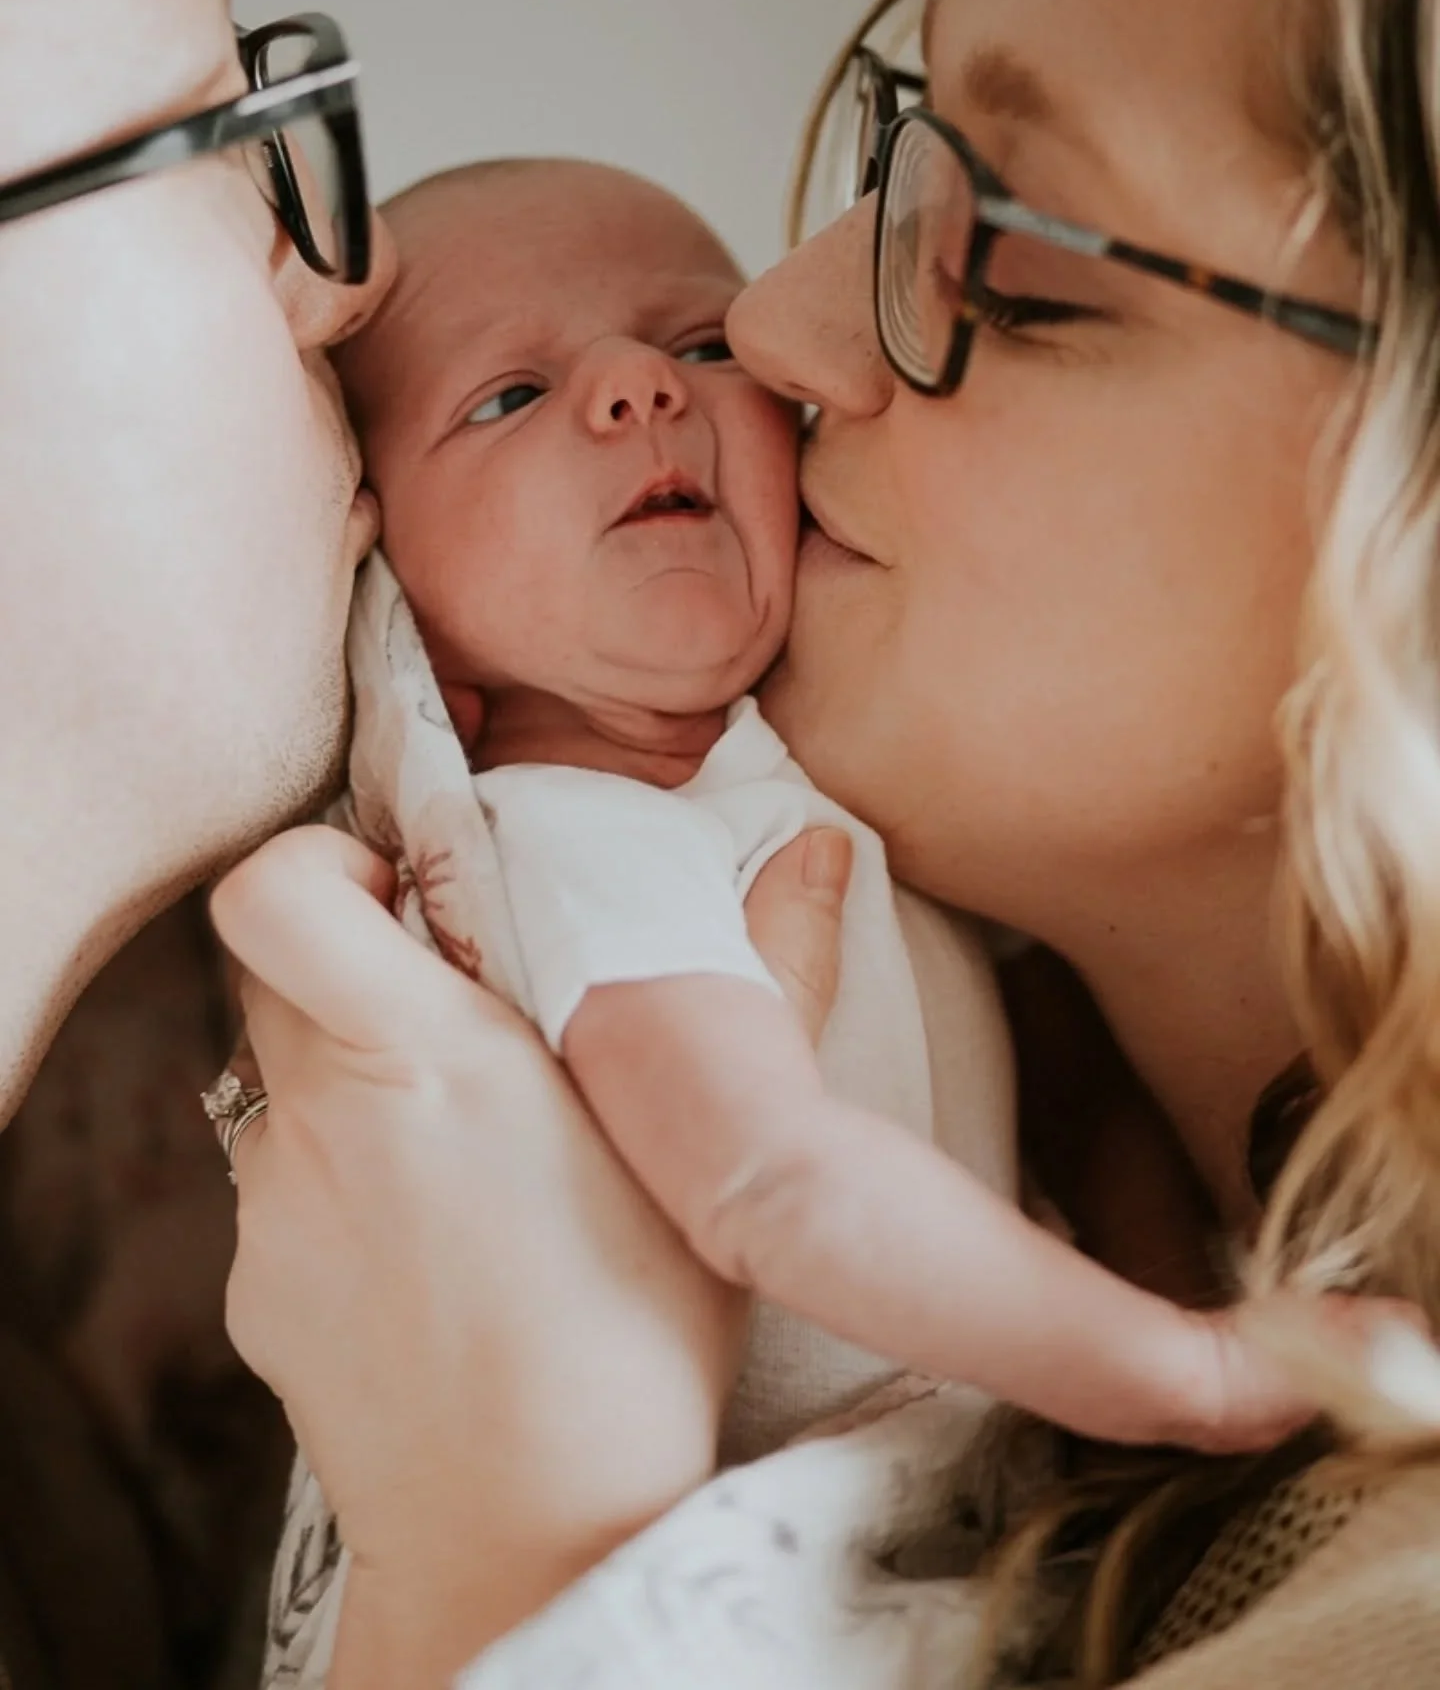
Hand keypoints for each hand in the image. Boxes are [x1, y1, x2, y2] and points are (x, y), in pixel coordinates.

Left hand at [210, 819, 848, 1682]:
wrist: (529, 1535)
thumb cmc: (637, 1335)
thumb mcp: (717, 1147)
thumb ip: (763, 972)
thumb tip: (818, 850)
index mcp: (417, 1055)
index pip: (273, 892)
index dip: (315, 860)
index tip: (394, 888)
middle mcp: (317, 1118)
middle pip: (275, 971)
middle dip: (356, 961)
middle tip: (462, 1008)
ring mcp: (273, 1209)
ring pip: (287, 1081)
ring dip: (361, 1081)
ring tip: (474, 1159)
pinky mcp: (256, 1288)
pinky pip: (289, 1187)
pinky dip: (349, 1185)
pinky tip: (441, 1256)